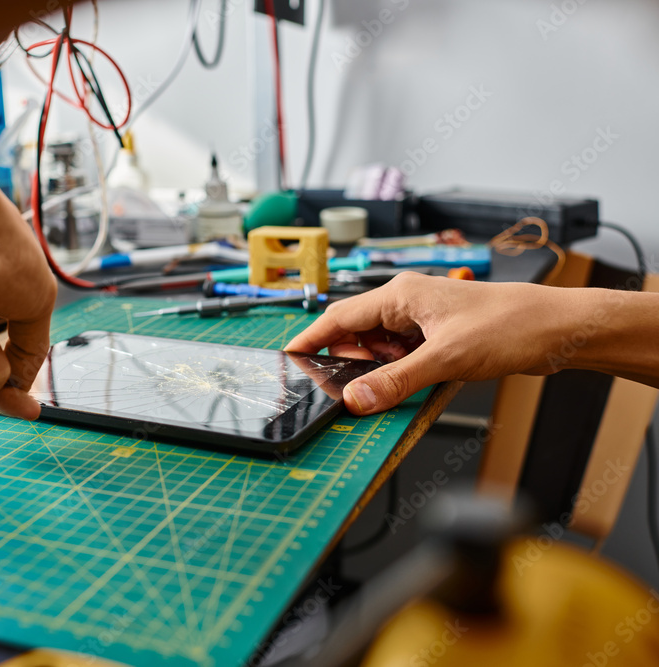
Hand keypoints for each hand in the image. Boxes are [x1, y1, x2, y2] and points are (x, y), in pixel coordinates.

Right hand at [284, 273, 570, 414]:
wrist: (559, 330)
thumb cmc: (510, 325)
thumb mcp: (444, 360)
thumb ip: (395, 381)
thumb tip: (355, 398)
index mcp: (400, 295)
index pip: (339, 317)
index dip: (311, 339)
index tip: (290, 358)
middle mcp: (407, 304)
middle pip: (357, 336)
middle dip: (352, 364)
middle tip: (349, 390)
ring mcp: (423, 322)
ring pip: (381, 350)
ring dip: (381, 372)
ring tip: (392, 388)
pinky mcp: (439, 339)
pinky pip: (404, 359)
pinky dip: (401, 374)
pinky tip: (412, 387)